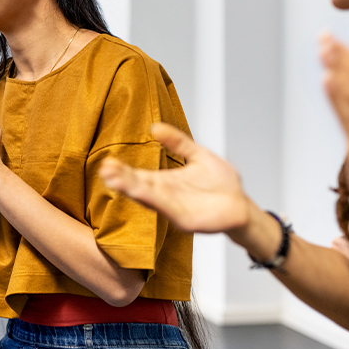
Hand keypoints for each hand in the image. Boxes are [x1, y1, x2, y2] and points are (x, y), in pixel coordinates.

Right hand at [99, 123, 251, 234]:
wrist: (243, 205)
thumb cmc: (222, 183)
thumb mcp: (198, 155)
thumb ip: (178, 142)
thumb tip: (155, 127)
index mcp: (166, 181)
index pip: (139, 175)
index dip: (123, 170)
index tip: (108, 162)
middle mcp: (166, 196)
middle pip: (139, 187)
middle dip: (122, 179)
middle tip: (105, 170)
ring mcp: (174, 209)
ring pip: (149, 199)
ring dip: (132, 190)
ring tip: (114, 180)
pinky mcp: (185, 220)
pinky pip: (167, 209)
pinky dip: (154, 201)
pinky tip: (141, 194)